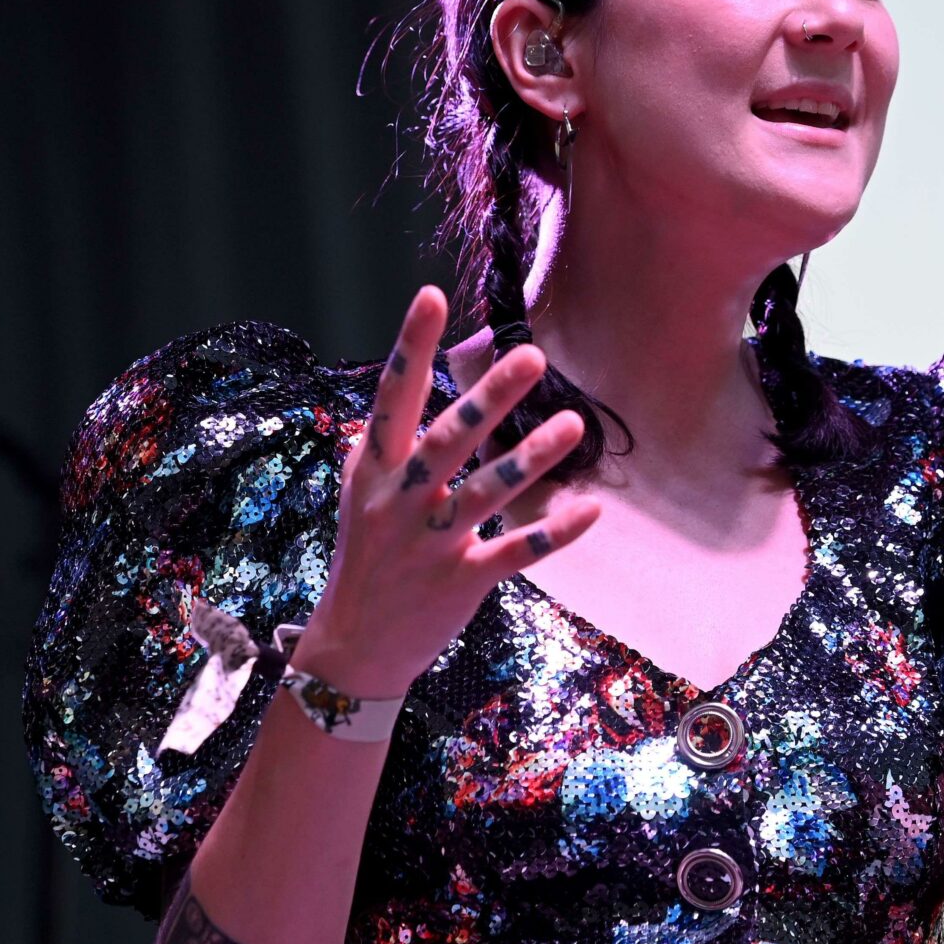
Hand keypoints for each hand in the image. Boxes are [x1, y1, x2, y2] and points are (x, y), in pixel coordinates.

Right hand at [288, 286, 602, 698]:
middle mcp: (401, 501)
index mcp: (374, 472)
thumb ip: (379, 447)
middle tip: (533, 357)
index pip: (393, 397)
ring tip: (573, 423)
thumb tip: (391, 393)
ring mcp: (432, 542)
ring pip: (488, 492)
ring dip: (532, 457)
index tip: (429, 296)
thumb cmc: (364, 560)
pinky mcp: (463, 581)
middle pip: (449, 439)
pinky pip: (516, 552)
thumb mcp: (359, 497)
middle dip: (489, 398)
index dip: (410, 346)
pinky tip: (589, 508)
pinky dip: (553, 531)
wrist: (355, 648)